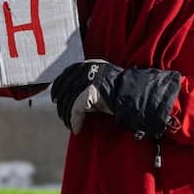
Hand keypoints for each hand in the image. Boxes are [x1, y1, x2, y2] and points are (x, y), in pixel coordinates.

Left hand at [50, 60, 181, 138]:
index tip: (55, 96)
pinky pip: (75, 111)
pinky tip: (77, 129)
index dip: (59, 86)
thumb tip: (76, 94)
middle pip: (64, 87)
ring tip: (71, 125)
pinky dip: (75, 121)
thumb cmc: (125, 90)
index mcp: (90, 64)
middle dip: (60, 103)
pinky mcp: (88, 94)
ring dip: (67, 115)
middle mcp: (86, 70)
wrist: (137, 94)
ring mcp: (87, 81)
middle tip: (62, 115)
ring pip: (67, 101)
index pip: (67, 73)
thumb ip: (91, 84)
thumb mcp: (105, 82)